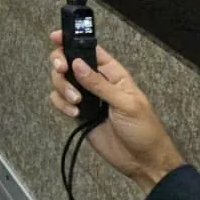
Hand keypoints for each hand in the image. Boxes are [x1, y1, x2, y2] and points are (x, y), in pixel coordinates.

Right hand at [48, 31, 183, 191]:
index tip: (55, 37)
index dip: (72, 40)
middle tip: (61, 70)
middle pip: (68, 62)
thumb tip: (76, 63)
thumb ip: (100, 84)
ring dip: (62, 87)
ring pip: (61, 80)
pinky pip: (60, 101)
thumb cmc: (143, 129)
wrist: (142, 162)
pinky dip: (61, 104)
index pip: (90, 50)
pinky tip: (74, 114)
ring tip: (76, 103)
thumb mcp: (126, 104)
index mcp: (112, 74)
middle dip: (60, 64)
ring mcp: (85, 98)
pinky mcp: (78, 113)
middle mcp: (96, 82)